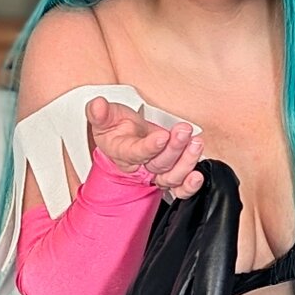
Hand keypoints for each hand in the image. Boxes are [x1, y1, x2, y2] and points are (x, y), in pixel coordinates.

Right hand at [86, 97, 204, 200]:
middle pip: (159, 165)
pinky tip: (197, 176)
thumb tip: (97, 105)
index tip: (163, 136)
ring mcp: (157, 172)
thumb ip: (100, 113)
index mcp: (123, 153)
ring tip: (196, 144)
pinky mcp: (170, 173)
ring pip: (172, 176)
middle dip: (174, 148)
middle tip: (183, 131)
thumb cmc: (115, 130)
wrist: (123, 140)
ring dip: (186, 162)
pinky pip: (179, 188)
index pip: (136, 153)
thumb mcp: (104, 117)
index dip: (150, 147)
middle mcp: (141, 166)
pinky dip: (189, 186)